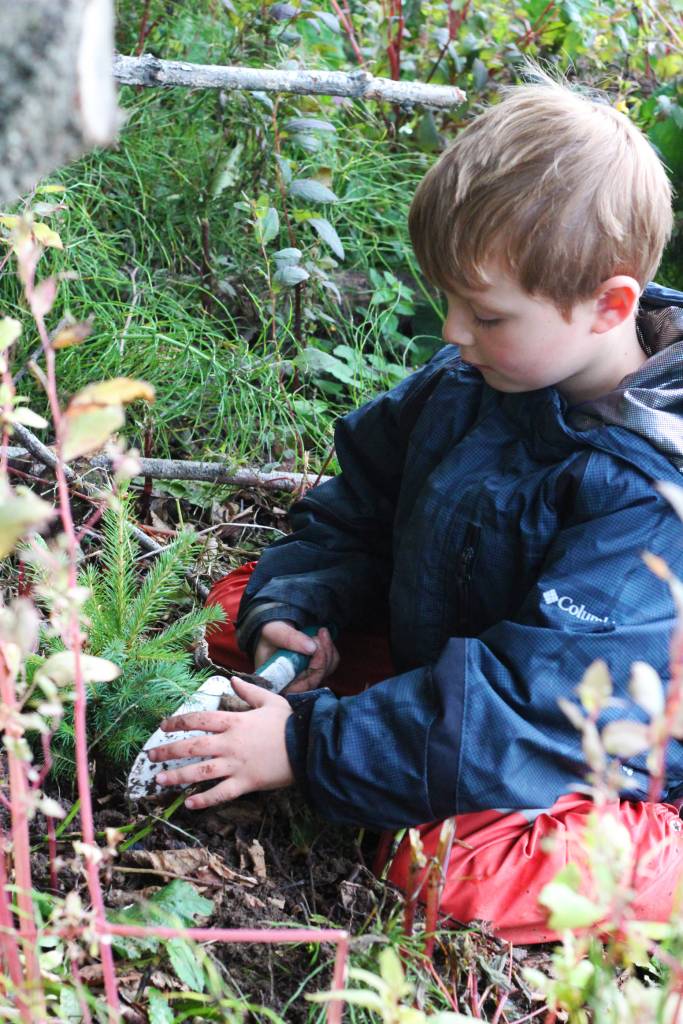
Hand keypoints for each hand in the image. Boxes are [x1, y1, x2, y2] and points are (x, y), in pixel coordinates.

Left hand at [149, 677, 293, 809]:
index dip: (178, 722)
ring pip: (201, 771)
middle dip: (169, 751)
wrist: (309, 746)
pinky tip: (189, 805)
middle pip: (193, 747)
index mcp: (235, 721)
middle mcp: (230, 743)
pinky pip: (221, 793)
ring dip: (178, 776)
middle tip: (151, 755)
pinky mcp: (246, 783)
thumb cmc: (290, 723)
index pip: (200, 720)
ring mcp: (236, 765)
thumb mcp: (270, 700)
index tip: (163, 726)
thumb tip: (232, 680)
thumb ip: (249, 691)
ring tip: (160, 780)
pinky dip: (204, 800)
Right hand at [255, 621, 338, 693]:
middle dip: (322, 658)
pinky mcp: (314, 669)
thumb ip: (289, 638)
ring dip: (328, 651)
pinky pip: (330, 665)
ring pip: (324, 673)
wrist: (276, 622)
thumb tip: (312, 648)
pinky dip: (330, 650)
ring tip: (320, 632)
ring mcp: (303, 677)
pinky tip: (322, 636)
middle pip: (313, 681)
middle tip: (319, 636)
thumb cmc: (269, 630)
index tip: (315, 650)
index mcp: (274, 680)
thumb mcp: (273, 631)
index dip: (311, 674)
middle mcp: (289, 683)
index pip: (296, 689)